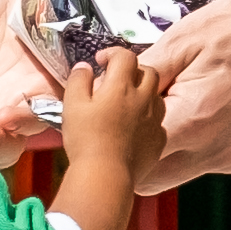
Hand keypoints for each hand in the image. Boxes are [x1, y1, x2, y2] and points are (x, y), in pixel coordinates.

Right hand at [48, 49, 161, 229]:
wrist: (105, 176)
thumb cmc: (86, 139)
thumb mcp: (72, 105)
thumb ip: (78, 81)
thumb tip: (84, 68)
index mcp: (121, 86)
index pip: (125, 56)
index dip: (112, 53)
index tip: (101, 61)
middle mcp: (143, 99)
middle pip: (149, 72)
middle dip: (134, 70)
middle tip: (118, 79)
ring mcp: (154, 120)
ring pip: (157, 96)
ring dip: (144, 94)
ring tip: (128, 104)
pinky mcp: (158, 141)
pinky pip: (158, 123)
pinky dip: (148, 120)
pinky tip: (134, 129)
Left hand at [130, 0, 230, 185]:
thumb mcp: (188, 37)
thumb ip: (145, 67)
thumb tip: (109, 71)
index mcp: (191, 122)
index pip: (134, 160)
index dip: (123, 140)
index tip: (124, 122)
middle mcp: (218, 151)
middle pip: (161, 175)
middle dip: (148, 153)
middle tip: (154, 116)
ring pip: (196, 166)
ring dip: (188, 143)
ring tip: (205, 97)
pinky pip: (229, 158)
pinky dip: (222, 139)